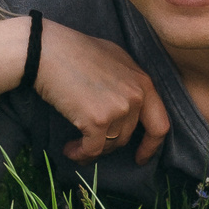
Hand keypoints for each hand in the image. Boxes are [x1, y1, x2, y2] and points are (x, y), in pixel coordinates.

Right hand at [0, 17, 170, 162]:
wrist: (48, 51)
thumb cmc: (76, 51)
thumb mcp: (115, 60)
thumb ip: (129, 82)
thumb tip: (130, 106)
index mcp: (143, 82)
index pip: (160, 124)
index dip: (151, 146)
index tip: (141, 158)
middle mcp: (136, 96)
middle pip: (127, 137)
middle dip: (108, 145)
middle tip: (91, 144)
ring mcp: (119, 108)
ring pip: (110, 145)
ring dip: (92, 149)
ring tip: (75, 144)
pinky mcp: (98, 120)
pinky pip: (92, 149)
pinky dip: (80, 154)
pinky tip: (69, 149)